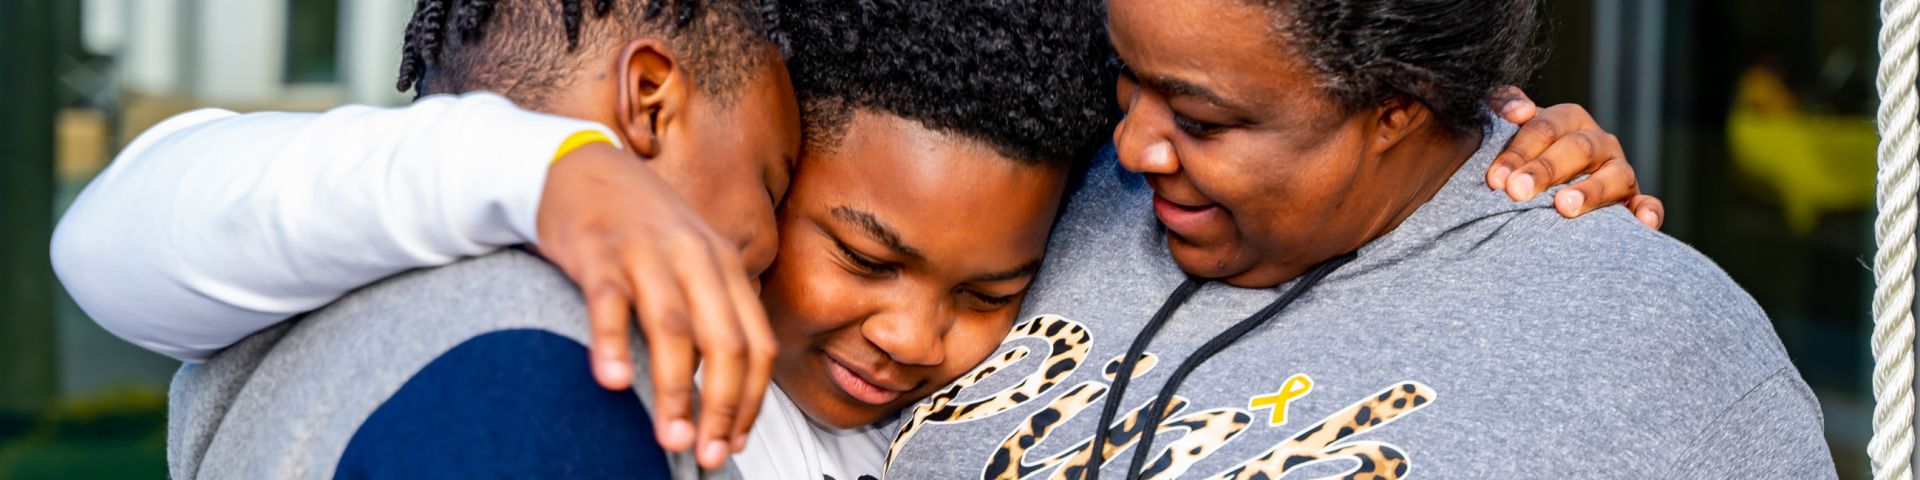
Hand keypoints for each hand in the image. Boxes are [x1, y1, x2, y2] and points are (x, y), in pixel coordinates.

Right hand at [535, 143, 777, 467]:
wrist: (583, 168)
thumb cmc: (642, 230)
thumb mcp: (694, 262)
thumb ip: (713, 314)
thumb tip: (726, 391)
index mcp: (726, 267)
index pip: (756, 344)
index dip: (750, 400)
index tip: (734, 442)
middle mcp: (696, 259)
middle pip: (725, 343)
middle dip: (721, 407)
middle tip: (707, 454)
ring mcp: (647, 253)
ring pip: (673, 330)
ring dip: (674, 390)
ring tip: (671, 438)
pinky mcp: (598, 251)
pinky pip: (608, 302)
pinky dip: (611, 343)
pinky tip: (611, 382)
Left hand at [1484, 87, 1665, 228]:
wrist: (1542, 189)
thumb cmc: (1519, 157)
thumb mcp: (1506, 128)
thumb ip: (1501, 105)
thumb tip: (1518, 110)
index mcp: (1568, 120)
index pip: (1544, 129)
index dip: (1518, 151)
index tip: (1494, 178)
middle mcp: (1598, 142)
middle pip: (1577, 150)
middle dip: (1544, 170)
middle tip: (1516, 191)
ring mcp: (1619, 170)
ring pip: (1615, 175)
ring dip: (1591, 191)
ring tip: (1563, 206)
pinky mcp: (1633, 200)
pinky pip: (1647, 204)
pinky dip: (1648, 210)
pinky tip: (1642, 221)